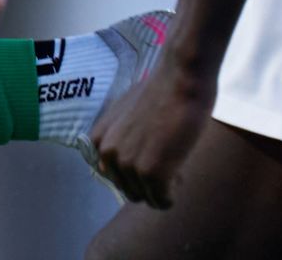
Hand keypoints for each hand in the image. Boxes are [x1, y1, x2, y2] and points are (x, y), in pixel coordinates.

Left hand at [89, 59, 215, 207]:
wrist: (181, 79)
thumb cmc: (159, 91)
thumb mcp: (125, 112)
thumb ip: (116, 136)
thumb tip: (109, 163)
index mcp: (100, 139)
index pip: (112, 176)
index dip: (134, 170)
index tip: (149, 156)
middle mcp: (109, 153)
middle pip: (130, 190)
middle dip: (149, 183)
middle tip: (167, 160)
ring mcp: (129, 165)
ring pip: (147, 198)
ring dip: (163, 188)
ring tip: (174, 160)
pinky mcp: (152, 174)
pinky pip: (162, 201)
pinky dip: (172, 194)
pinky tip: (180, 171)